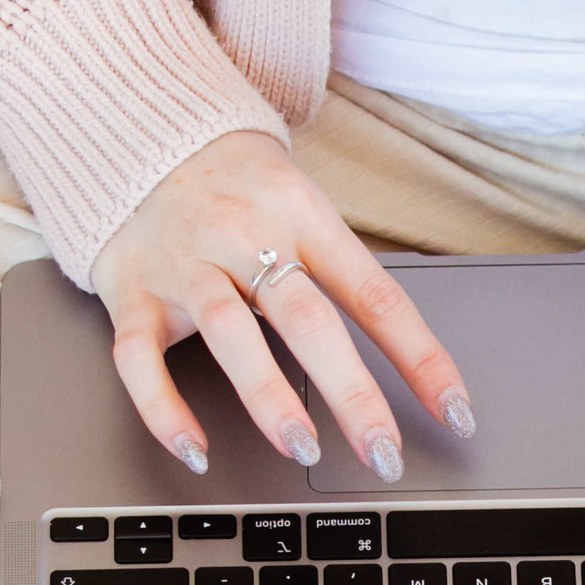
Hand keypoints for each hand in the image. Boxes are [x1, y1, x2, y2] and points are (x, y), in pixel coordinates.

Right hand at [86, 131, 469, 480]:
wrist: (139, 131)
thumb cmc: (238, 182)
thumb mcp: (300, 201)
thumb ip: (337, 269)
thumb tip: (405, 353)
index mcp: (302, 215)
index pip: (375, 294)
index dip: (420, 357)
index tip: (454, 411)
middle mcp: (245, 238)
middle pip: (308, 319)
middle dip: (352, 393)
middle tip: (384, 453)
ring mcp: (186, 265)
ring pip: (230, 334)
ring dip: (269, 398)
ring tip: (304, 449)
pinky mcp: (131, 290)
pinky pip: (141, 358)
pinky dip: (165, 409)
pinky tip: (195, 449)